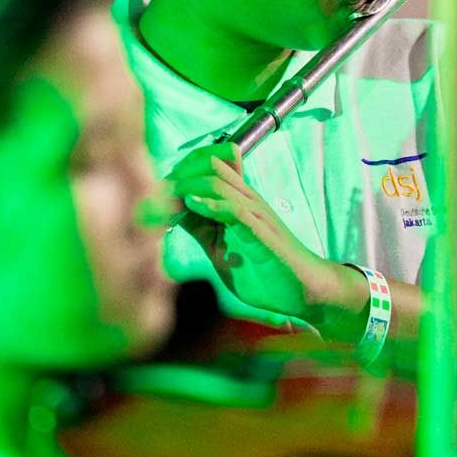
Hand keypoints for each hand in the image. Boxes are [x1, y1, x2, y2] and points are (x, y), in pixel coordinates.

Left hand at [166, 142, 340, 321]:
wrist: (305, 290)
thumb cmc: (267, 273)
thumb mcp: (223, 249)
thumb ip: (203, 230)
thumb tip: (175, 216)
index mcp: (237, 202)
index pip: (206, 169)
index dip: (178, 174)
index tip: (152, 192)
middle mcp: (246, 200)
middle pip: (209, 166)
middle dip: (178, 175)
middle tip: (152, 192)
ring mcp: (255, 213)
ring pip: (219, 182)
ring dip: (188, 186)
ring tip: (165, 196)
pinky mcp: (261, 231)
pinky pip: (235, 209)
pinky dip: (212, 204)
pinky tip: (192, 205)